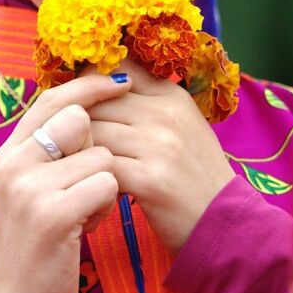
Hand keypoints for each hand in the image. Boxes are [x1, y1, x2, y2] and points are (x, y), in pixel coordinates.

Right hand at [0, 73, 129, 292]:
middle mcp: (13, 163)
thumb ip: (49, 149)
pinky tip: (85, 228)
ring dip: (104, 186)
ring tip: (83, 213)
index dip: (89, 86)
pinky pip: (106, 185)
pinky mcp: (53, 215)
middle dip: (97, 148)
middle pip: (80, 120)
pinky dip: (105, 207)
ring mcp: (30, 188)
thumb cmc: (35, 244)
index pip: (51, 98)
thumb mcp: (31, 188)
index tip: (120, 82)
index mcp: (8, 152)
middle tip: (84, 184)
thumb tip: (87, 106)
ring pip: (100, 157)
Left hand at [88, 59, 233, 253]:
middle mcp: (164, 114)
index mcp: (171, 96)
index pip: (117, 69)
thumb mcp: (182, 126)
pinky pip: (99, 166)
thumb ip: (147, 104)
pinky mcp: (148, 179)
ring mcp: (157, 145)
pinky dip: (91, 179)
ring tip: (80, 170)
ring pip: (92, 132)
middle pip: (96, 101)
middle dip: (78, 124)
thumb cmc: (194, 176)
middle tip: (71, 146)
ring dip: (80, 153)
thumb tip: (97, 85)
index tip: (83, 108)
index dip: (91, 85)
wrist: (222, 222)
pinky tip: (94, 191)